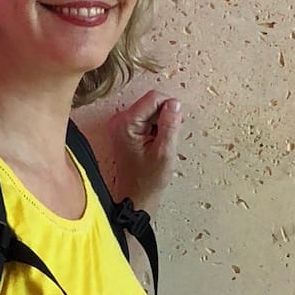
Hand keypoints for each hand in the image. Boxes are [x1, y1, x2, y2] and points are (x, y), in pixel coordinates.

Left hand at [81, 86, 183, 213]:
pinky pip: (146, 119)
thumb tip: (175, 104)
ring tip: (159, 143)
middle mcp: (119, 121)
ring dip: (160, 123)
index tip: (174, 125)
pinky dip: (155, 128)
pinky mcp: (125, 130)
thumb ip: (170, 125)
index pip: (154, 97)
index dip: (170, 108)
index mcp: (126, 123)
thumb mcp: (164, 152)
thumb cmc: (147, 181)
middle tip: (165, 138)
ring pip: (151, 110)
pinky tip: (154, 144)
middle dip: (165, 117)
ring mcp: (121, 125)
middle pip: (152, 102)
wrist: (136, 197)